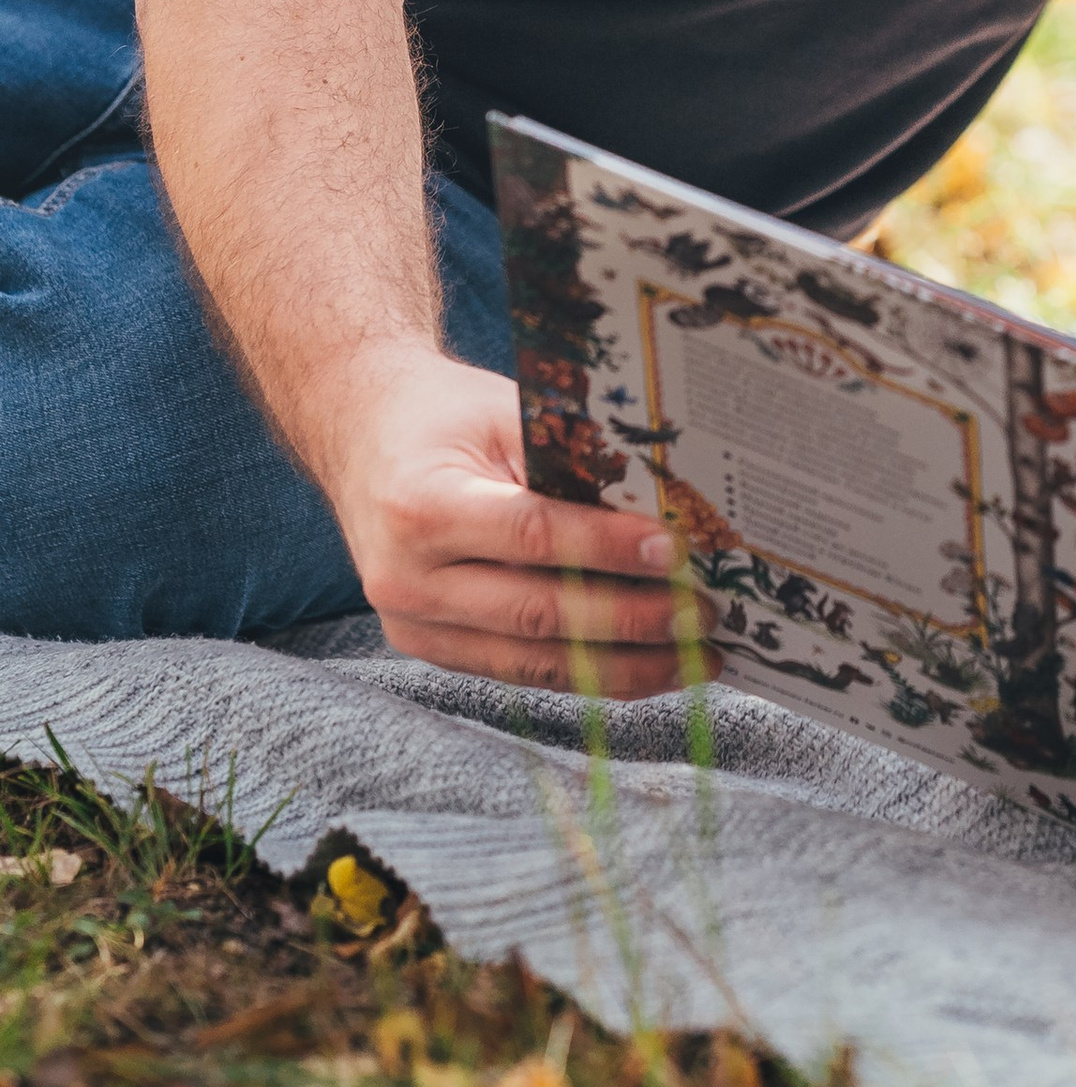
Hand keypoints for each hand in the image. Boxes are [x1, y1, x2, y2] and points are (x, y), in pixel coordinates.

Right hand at [323, 344, 689, 696]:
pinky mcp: (427, 647)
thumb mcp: (503, 413)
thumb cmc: (443, 415)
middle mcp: (408, 578)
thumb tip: (664, 508)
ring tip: (693, 658)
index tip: (677, 552)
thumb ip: (569, 459)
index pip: (534, 536)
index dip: (610, 549)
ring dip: (621, 667)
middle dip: (632, 621)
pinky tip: (644, 667)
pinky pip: (517, 670)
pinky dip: (585, 673)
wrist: (361, 434)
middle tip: (704, 617)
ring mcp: (412, 624)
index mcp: (423, 506)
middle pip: (537, 614)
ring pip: (532, 661)